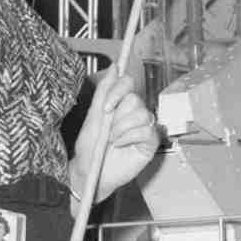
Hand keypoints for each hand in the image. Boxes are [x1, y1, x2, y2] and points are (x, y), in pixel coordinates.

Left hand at [71, 66, 160, 205]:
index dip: (119, 90)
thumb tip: (114, 67)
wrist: (90, 172)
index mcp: (120, 104)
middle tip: (107, 130)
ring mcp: (144, 127)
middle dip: (117, 117)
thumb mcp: (93, 117)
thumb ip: (104, 91)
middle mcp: (134, 113)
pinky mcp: (151, 142)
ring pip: (142, 114)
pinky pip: (147, 130)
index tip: (106, 107)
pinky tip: (121, 145)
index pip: (128, 83)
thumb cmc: (90, 148)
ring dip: (122, 129)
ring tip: (112, 140)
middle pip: (135, 99)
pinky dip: (130, 137)